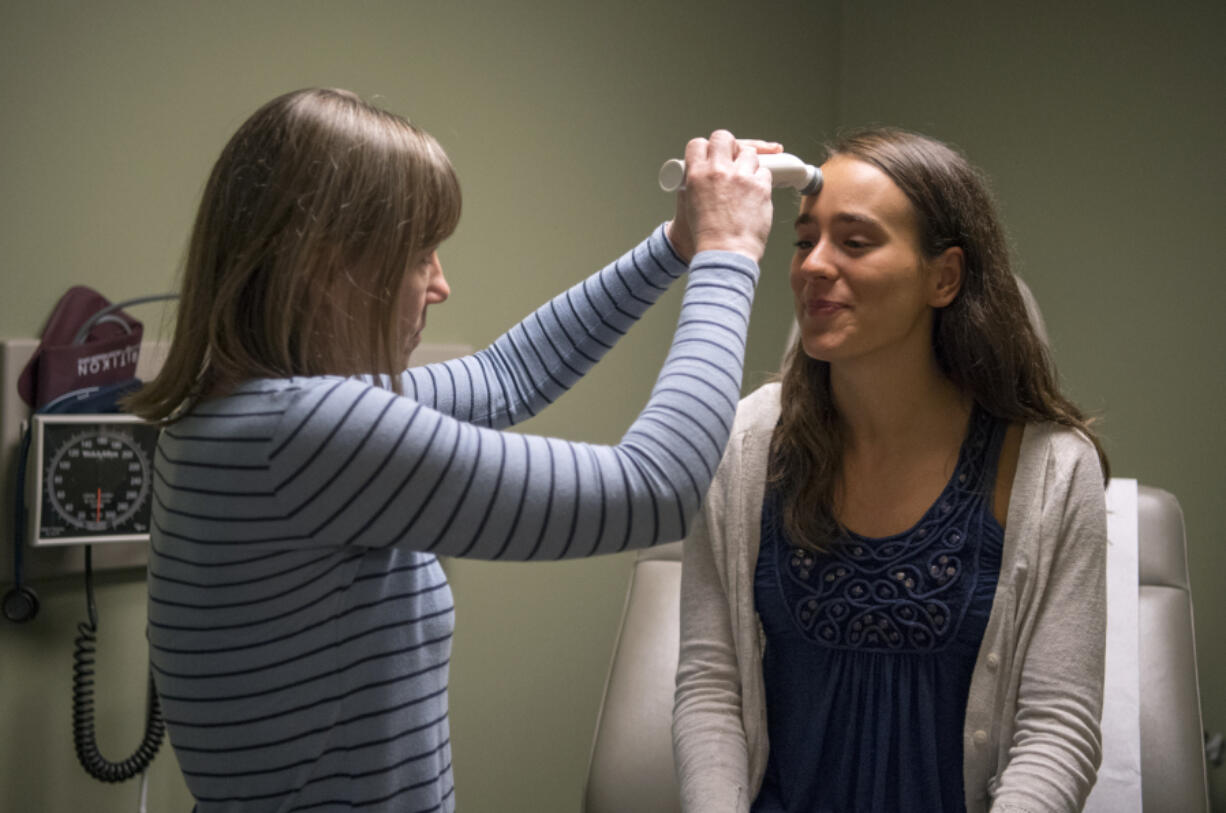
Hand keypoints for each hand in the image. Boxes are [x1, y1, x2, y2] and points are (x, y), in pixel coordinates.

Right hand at [666, 132, 778, 262]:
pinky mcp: (760, 187)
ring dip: (749, 164)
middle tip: (734, 157)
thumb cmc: (706, 237)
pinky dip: (762, 181)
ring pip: (749, 153)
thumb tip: (706, 169)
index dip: (706, 148)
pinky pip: (765, 172)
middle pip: (724, 138)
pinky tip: (756, 195)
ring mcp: (740, 177)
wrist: (725, 255)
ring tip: (746, 183)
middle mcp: (717, 171)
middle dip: (731, 145)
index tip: (713, 154)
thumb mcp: (688, 204)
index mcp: (695, 175)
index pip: (698, 144)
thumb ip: (696, 182)